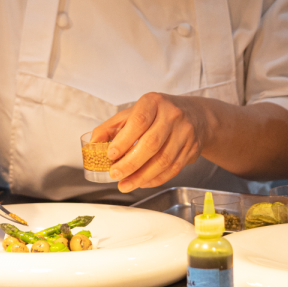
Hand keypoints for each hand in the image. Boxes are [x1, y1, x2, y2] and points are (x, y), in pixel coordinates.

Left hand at [91, 93, 205, 192]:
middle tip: (115, 174)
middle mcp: (172, 115)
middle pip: (151, 144)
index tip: (111, 154)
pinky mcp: (191, 148)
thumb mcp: (134, 111)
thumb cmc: (158, 113)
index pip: (139, 121)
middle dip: (130, 163)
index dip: (124, 140)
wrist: (194, 115)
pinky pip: (173, 168)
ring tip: (125, 184)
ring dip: (142, 176)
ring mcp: (185, 132)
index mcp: (154, 102)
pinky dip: (156, 179)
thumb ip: (112, 126)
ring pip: (163, 160)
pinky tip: (142, 182)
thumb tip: (93, 141)